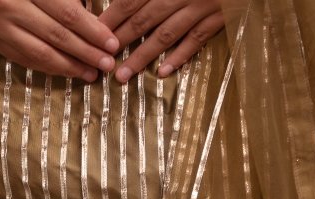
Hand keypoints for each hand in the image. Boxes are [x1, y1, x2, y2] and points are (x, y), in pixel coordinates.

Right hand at [0, 0, 120, 81]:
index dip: (92, 30)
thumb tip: (87, 10)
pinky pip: (22, 58)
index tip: (111, 42)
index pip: (67, 14)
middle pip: (57, 37)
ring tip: (90, 73)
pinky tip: (63, 70)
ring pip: (39, 54)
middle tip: (108, 64)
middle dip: (86, 52)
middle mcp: (9, 9)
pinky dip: (45, 67)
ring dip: (68, 67)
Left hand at [99, 0, 226, 81]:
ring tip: (124, 75)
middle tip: (102, 63)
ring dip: (143, 56)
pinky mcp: (220, 15)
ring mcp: (201, 4)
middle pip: (144, 19)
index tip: (94, 37)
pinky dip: (180, 56)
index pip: (131, 1)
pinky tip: (163, 72)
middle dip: (121, 42)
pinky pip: (197, 38)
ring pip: (167, 33)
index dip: (112, 20)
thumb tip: (124, 0)